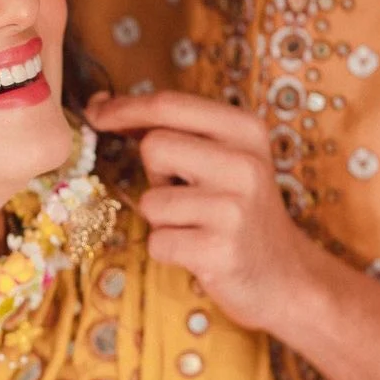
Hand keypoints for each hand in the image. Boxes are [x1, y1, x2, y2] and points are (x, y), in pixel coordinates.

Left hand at [86, 91, 329, 336]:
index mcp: (245, 130)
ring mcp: (234, 209)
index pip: (169, 105)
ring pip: (150, 202)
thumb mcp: (224, 155)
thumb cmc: (238, 209)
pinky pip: (157, 242)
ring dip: (162, 219)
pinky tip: (199, 251)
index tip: (95, 111)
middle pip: (154, 147)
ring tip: (197, 225)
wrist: (284, 275)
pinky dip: (167, 250)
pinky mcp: (220, 251)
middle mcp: (244, 164)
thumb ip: (173, 128)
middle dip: (153, 173)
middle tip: (184, 192)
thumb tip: (100, 105)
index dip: (123, 108)